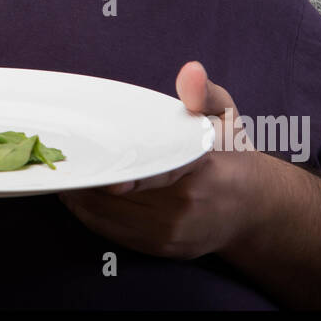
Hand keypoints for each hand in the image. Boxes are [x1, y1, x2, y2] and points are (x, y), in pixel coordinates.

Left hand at [57, 61, 262, 259]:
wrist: (255, 210)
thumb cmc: (232, 156)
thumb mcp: (225, 117)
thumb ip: (204, 94)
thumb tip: (191, 71)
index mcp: (204, 167)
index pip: (158, 171)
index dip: (124, 173)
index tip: (97, 165)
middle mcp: (188, 205)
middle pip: (123, 196)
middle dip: (91, 178)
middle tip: (65, 160)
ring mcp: (174, 231)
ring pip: (111, 217)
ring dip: (83, 198)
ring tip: (67, 175)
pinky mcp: (163, 248)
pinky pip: (115, 233)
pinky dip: (92, 216)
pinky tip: (80, 197)